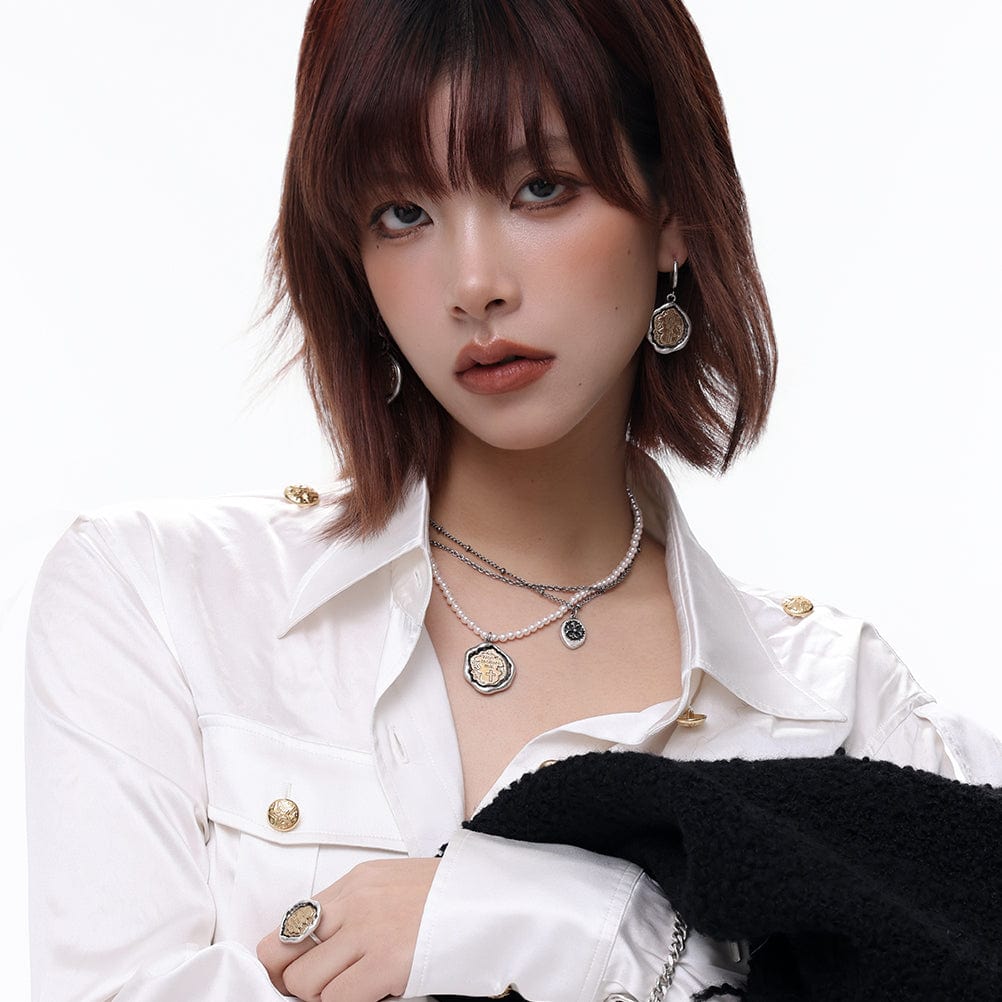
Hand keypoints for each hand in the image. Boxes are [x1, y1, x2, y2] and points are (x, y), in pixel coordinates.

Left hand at [257, 857, 439, 1001]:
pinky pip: (338, 1000)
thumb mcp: (394, 885)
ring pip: (305, 982)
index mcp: (356, 881)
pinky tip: (371, 996)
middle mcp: (354, 902)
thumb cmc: (450, 898)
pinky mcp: (386, 962)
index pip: (289, 922)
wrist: (493, 899)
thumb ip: (356, 908)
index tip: (292, 975)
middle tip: (319, 991)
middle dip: (295, 982)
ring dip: (323, 997)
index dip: (283, 958)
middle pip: (284, 953)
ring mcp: (368, 931)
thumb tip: (321, 946)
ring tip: (353, 991)